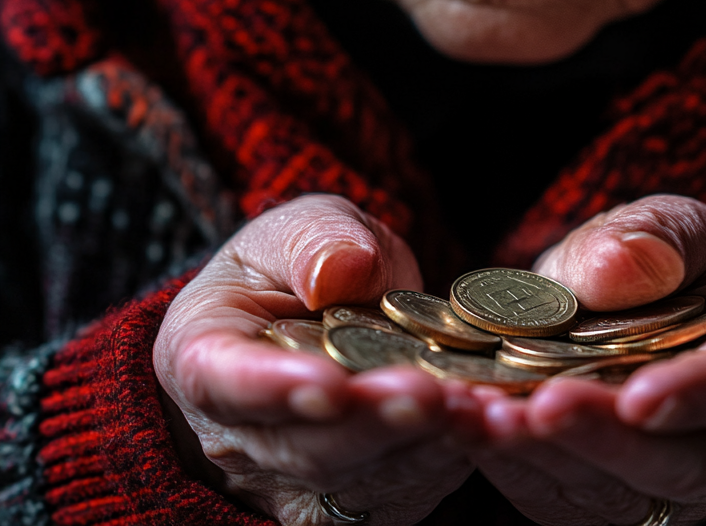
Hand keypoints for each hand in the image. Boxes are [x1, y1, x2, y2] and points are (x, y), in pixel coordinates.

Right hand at [154, 194, 481, 524]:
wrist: (317, 314)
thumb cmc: (296, 263)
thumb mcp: (297, 227)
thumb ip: (315, 239)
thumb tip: (342, 269)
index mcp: (204, 355)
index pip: (225, 383)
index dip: (275, 390)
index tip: (330, 383)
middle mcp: (241, 435)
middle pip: (303, 445)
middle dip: (373, 422)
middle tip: (430, 394)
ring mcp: (295, 478)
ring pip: (358, 479)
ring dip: (421, 447)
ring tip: (474, 409)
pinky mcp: (355, 496)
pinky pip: (398, 491)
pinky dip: (445, 459)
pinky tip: (484, 426)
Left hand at [471, 196, 705, 523]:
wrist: (687, 325)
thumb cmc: (692, 270)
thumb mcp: (689, 230)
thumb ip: (658, 237)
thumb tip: (612, 269)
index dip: (698, 396)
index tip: (639, 397)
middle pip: (678, 463)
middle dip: (601, 438)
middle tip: (536, 408)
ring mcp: (686, 487)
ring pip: (618, 496)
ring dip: (544, 459)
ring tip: (480, 417)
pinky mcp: (624, 502)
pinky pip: (572, 503)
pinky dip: (516, 468)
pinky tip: (470, 429)